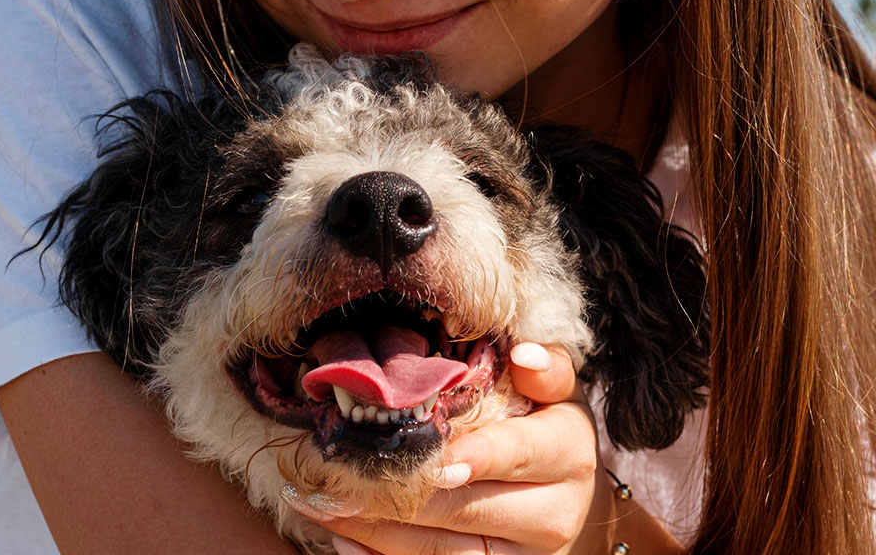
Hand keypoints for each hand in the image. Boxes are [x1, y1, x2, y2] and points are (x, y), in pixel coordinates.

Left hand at [290, 343, 616, 554]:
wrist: (563, 491)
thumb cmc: (543, 421)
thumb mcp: (555, 390)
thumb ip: (547, 368)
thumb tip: (525, 354)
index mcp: (569, 454)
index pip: (519, 453)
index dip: (477, 455)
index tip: (434, 458)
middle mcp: (554, 515)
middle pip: (467, 509)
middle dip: (399, 492)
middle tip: (336, 471)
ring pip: (442, 550)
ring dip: (375, 528)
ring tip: (320, 502)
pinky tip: (342, 537)